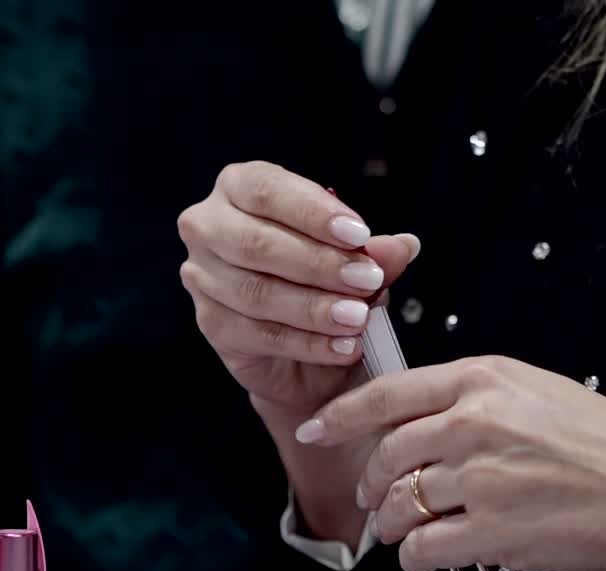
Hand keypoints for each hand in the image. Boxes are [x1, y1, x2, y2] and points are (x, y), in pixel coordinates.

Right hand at [178, 161, 419, 415]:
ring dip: (315, 308)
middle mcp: (209, 226)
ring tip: (358, 318)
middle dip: (319, 263)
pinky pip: (261, 334)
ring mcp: (203, 277)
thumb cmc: (320, 280)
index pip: (267, 190)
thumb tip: (403, 245)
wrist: (303, 346)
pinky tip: (344, 346)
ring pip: (256, 293)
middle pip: (257, 243)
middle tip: (367, 279)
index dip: (313, 212)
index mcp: (239, 188)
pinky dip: (308, 343)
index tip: (359, 233)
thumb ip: (374, 253)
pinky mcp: (212, 325)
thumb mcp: (354, 262)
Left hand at [296, 356, 605, 570]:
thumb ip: (479, 404)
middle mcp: (475, 422)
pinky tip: (434, 557)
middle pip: (385, 454)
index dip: (342, 416)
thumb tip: (427, 427)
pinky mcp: (492, 530)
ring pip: (397, 505)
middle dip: (371, 484)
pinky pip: (421, 549)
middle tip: (375, 498)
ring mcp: (480, 476)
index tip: (319, 429)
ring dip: (394, 526)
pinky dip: (417, 559)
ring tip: (410, 533)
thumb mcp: (543, 396)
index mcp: (488, 380)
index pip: (388, 392)